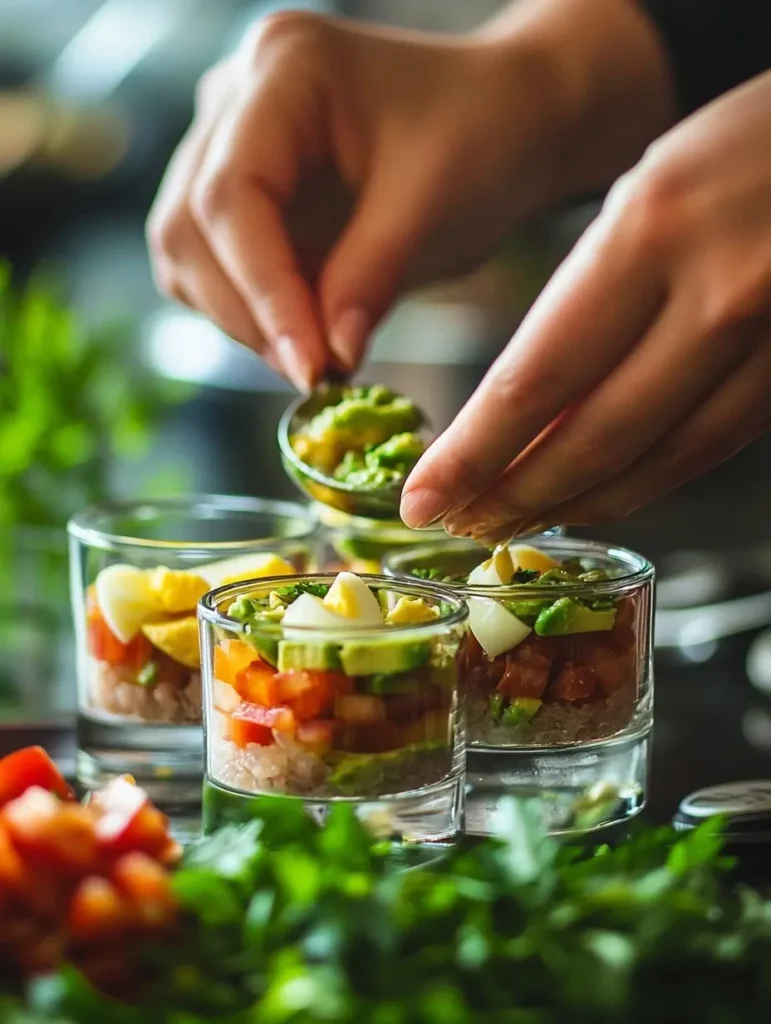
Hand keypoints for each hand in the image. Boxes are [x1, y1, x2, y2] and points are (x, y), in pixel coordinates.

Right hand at [145, 10, 565, 389]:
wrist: (503, 120)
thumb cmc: (481, 135)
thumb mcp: (435, 204)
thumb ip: (371, 277)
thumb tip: (326, 360)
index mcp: (286, 69)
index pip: (232, 195)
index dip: (262, 291)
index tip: (308, 365)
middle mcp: (237, 97)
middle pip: (189, 225)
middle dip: (247, 313)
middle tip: (314, 371)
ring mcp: (230, 142)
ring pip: (186, 250)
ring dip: (240, 319)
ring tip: (313, 357)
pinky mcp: (242, 190)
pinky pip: (210, 264)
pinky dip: (247, 310)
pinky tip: (300, 333)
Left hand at [401, 72, 770, 541]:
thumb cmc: (741, 147)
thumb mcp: (641, 194)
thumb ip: (586, 301)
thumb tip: (519, 416)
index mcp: (650, 231)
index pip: (536, 380)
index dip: (471, 456)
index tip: (423, 497)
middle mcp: (715, 297)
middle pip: (591, 440)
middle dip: (512, 498)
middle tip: (457, 525)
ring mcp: (769, 344)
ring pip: (652, 463)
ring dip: (572, 506)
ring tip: (510, 525)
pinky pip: (705, 451)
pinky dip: (640, 486)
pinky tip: (591, 497)